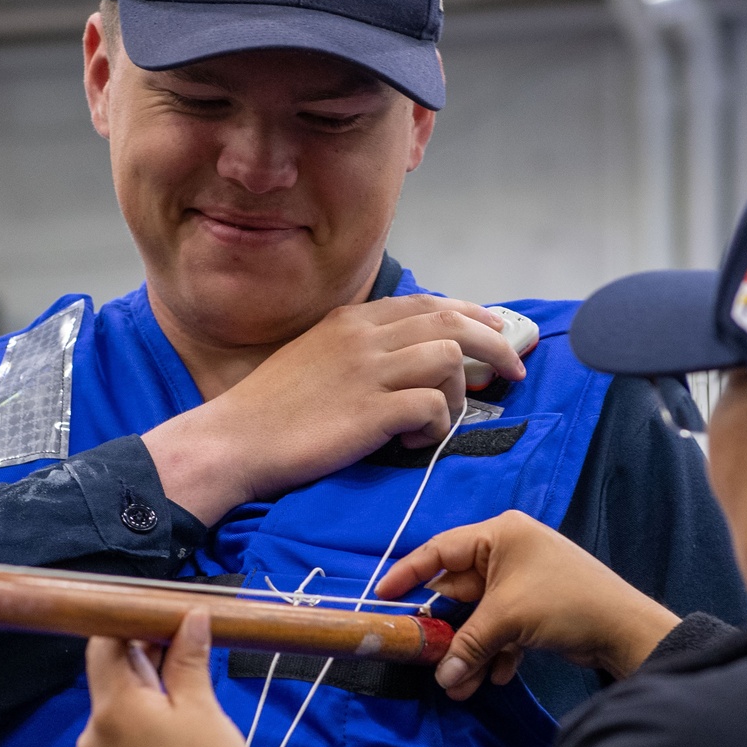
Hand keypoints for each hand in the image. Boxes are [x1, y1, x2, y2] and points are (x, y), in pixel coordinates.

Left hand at [77, 609, 254, 746]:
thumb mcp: (203, 707)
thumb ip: (188, 660)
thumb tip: (191, 618)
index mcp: (113, 709)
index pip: (103, 645)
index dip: (129, 625)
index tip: (162, 619)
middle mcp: (94, 735)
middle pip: (112, 679)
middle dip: (146, 660)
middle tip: (188, 649)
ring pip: (118, 712)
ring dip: (147, 696)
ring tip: (190, 696)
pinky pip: (122, 743)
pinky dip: (143, 728)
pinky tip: (177, 734)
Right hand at [143, 295, 524, 524]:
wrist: (234, 440)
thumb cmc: (270, 410)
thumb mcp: (313, 358)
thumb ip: (356, 350)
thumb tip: (400, 359)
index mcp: (351, 320)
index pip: (427, 304)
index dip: (470, 316)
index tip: (493, 332)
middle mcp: (364, 336)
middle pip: (451, 320)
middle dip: (492, 342)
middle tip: (512, 369)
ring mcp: (369, 371)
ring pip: (449, 358)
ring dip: (459, 391)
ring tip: (440, 419)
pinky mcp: (373, 411)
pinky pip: (434, 407)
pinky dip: (436, 426)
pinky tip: (412, 442)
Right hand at [377, 511, 680, 698]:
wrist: (623, 628)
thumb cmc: (564, 603)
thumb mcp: (507, 620)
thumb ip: (467, 645)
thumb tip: (442, 679)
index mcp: (500, 535)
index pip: (441, 550)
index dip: (410, 573)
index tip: (383, 595)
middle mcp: (509, 552)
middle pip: (460, 590)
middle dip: (447, 631)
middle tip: (424, 657)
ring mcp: (523, 581)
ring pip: (481, 616)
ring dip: (469, 649)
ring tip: (460, 685)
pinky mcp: (535, 608)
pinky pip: (502, 628)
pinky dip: (495, 651)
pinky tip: (494, 677)